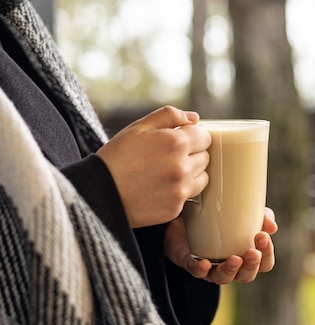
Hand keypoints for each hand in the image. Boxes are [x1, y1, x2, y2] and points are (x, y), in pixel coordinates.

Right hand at [96, 106, 210, 227]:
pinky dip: (179, 191)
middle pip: (205, 157)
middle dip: (192, 154)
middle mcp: (182, 167)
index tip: (181, 140)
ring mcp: (180, 190)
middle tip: (168, 156)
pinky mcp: (175, 209)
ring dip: (191, 173)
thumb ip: (169, 116)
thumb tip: (195, 119)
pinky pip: (188, 196)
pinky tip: (159, 187)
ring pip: (202, 178)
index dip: (193, 137)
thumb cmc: (117, 156)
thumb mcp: (139, 127)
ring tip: (165, 172)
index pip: (205, 137)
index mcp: (176, 143)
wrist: (99, 192)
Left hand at [164, 208, 277, 283]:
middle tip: (253, 252)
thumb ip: (259, 215)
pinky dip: (201, 269)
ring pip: (223, 278)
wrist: (186, 213)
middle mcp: (230, 265)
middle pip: (247, 275)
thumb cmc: (219, 216)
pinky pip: (196, 271)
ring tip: (235, 259)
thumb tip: (272, 226)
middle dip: (252, 265)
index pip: (264, 263)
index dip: (267, 254)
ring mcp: (211, 267)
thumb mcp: (240, 211)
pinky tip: (205, 263)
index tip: (263, 236)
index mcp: (246, 255)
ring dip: (231, 270)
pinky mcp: (191, 263)